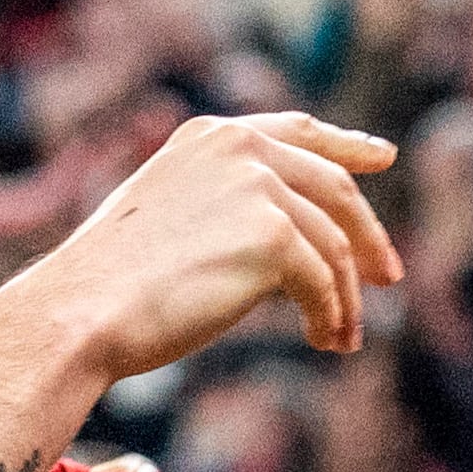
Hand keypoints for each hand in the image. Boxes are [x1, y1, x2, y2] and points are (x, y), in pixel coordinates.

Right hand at [10, 110, 405, 372]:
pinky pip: (322, 283)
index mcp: (211, 136)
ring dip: (346, 297)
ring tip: (345, 338)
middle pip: (334, 190)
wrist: (84, 310)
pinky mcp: (273, 236)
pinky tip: (324, 340)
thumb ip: (227, 208)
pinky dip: (330, 315)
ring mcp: (259, 187)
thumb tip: (289, 242)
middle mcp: (239, 147)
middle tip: (388, 278)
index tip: (384, 157)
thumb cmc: (113, 284)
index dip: (347, 146)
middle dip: (367, 237)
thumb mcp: (171, 217)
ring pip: (334, 246)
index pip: (298, 131)